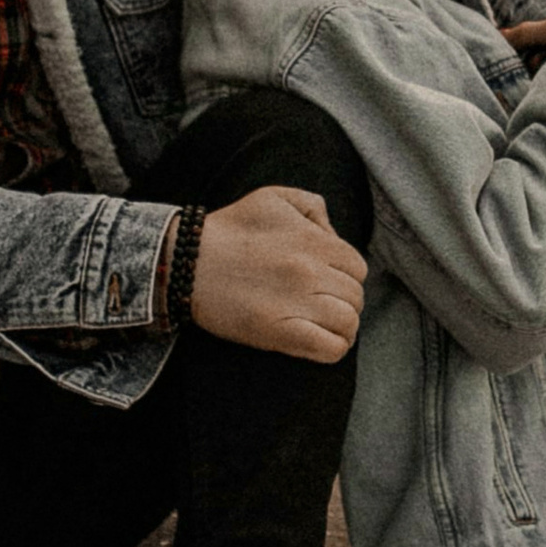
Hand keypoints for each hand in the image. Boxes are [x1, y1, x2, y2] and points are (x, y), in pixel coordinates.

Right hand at [187, 184, 365, 364]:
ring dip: (343, 327)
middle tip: (324, 305)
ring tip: (327, 327)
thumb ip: (313, 205)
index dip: (346, 277)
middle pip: (355, 296)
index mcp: (315, 242)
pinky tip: (324, 343)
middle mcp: (311, 272)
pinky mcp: (280, 333)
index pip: (358, 268)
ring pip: (348, 323)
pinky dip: (334, 349)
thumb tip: (332, 233)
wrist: (188, 262)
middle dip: (345, 302)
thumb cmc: (229, 230)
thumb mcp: (274, 197)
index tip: (329, 282)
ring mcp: (297, 304)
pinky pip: (329, 349)